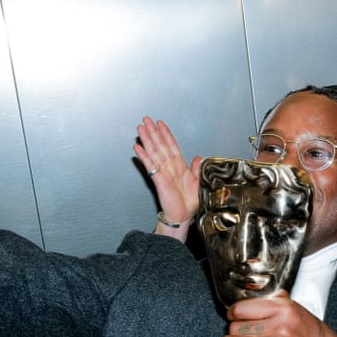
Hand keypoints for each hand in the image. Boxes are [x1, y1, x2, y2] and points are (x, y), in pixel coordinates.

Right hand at [133, 117, 199, 233]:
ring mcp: (162, 172)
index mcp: (179, 167)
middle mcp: (170, 167)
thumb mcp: (198, 182)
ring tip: (141, 128)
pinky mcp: (158, 179)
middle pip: (160, 145)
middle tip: (147, 120)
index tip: (161, 124)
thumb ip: (197, 169)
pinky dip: (144, 156)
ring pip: (153, 152)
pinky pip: (150, 165)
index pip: (172, 146)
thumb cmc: (188, 203)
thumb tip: (198, 158)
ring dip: (147, 140)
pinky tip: (138, 148)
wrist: (183, 216)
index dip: (166, 134)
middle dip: (154, 132)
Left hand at [222, 292, 336, 336]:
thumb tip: (253, 296)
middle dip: (231, 332)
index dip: (232, 314)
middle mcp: (280, 327)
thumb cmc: (310, 333)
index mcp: (282, 309)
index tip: (232, 317)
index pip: (241, 309)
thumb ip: (276, 300)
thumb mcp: (296, 308)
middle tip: (235, 334)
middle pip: (236, 328)